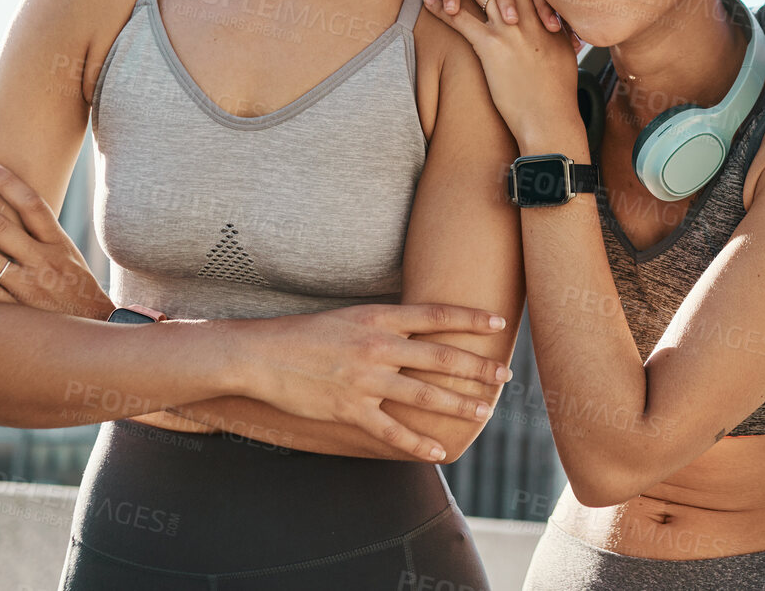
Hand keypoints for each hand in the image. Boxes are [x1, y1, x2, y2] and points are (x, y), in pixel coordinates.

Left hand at [0, 159, 114, 319]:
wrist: (94, 333)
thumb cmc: (77, 291)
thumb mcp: (69, 258)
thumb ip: (43, 236)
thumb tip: (16, 207)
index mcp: (58, 244)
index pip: (33, 204)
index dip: (9, 182)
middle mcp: (42, 261)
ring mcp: (27, 286)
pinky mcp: (12, 310)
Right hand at [235, 302, 513, 460]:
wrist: (260, 355)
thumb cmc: (306, 334)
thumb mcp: (351, 318)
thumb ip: (386, 325)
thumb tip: (421, 330)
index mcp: (378, 319)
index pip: (435, 315)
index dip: (469, 319)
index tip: (498, 324)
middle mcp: (377, 347)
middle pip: (440, 357)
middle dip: (476, 368)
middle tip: (503, 376)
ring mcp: (364, 380)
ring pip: (424, 395)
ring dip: (458, 404)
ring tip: (483, 411)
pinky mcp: (349, 409)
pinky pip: (391, 431)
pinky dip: (417, 444)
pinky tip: (439, 450)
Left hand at [421, 0, 579, 148]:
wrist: (550, 118)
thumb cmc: (557, 94)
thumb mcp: (562, 57)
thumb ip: (557, 36)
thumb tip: (555, 27)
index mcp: (545, 17)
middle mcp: (528, 18)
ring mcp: (510, 31)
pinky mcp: (492, 50)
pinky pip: (463, 23)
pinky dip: (444, 9)